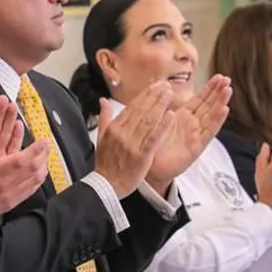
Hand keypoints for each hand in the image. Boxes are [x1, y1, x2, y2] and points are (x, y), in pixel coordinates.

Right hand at [0, 123, 48, 240]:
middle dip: (43, 155)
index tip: (43, 141)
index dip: (36, 150)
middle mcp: (3, 185)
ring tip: (45, 156)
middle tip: (47, 145)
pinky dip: (38, 180)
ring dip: (43, 166)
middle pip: (32, 169)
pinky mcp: (11, 203)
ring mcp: (9, 196)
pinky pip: (30, 190)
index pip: (21, 160)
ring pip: (35, 180)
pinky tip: (39, 172)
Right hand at [93, 81, 175, 197]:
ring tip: (170, 94)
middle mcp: (122, 133)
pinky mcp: (141, 155)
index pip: (131, 107)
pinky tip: (171, 115)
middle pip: (141, 110)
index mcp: (114, 128)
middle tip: (166, 85)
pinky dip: (162, 126)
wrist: (106, 186)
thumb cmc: (105, 164)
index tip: (155, 86)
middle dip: (154, 96)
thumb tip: (102, 101)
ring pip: (148, 121)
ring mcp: (132, 144)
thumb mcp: (101, 138)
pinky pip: (153, 137)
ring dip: (160, 105)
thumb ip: (104, 117)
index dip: (145, 95)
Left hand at [146, 75, 231, 190]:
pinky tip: (224, 110)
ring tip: (228, 90)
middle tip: (227, 79)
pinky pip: (208, 132)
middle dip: (218, 92)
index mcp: (183, 117)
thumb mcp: (157, 120)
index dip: (209, 88)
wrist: (150, 168)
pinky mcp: (196, 147)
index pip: (199, 99)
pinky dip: (216, 121)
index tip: (219, 76)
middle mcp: (192, 125)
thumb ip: (162, 105)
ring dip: (220, 103)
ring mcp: (196, 136)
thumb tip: (162, 85)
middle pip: (209, 105)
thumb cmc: (153, 145)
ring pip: (211, 116)